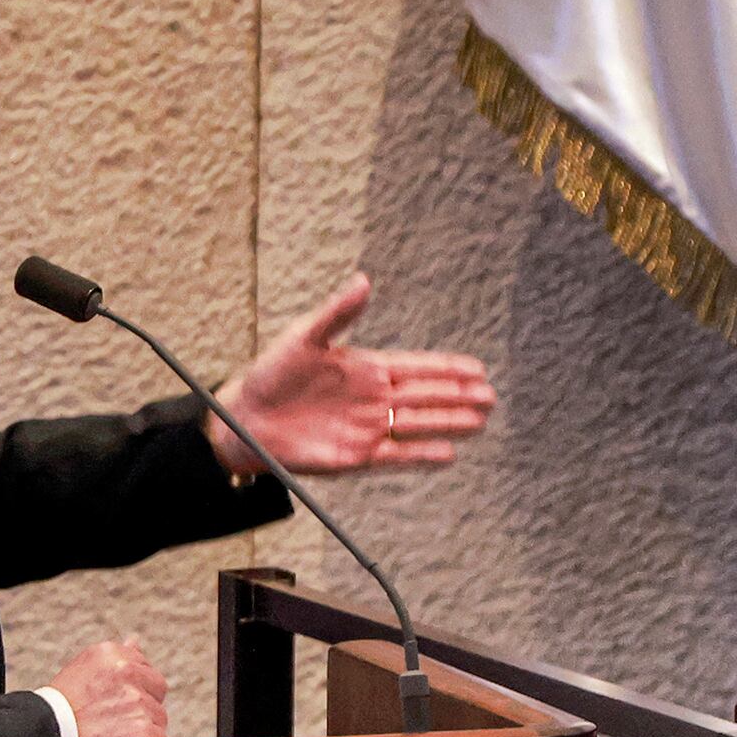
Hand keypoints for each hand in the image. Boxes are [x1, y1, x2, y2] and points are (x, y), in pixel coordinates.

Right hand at [50, 639, 168, 736]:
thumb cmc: (61, 709)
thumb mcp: (84, 672)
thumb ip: (118, 657)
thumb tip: (135, 641)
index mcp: (111, 653)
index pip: (145, 671)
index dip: (132, 692)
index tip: (114, 705)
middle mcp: (126, 672)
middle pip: (155, 694)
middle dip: (141, 708)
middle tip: (111, 722)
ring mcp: (136, 701)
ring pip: (157, 719)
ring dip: (141, 729)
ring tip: (109, 736)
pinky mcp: (144, 730)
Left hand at [209, 272, 494, 475]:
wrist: (244, 420)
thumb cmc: (271, 373)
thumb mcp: (304, 336)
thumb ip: (338, 313)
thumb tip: (364, 280)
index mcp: (366, 367)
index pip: (417, 367)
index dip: (448, 368)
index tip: (478, 368)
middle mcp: (373, 397)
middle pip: (426, 396)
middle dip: (458, 395)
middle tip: (491, 395)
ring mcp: (367, 427)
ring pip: (418, 424)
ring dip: (449, 422)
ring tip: (481, 421)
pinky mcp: (356, 456)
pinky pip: (397, 455)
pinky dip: (422, 454)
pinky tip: (449, 453)